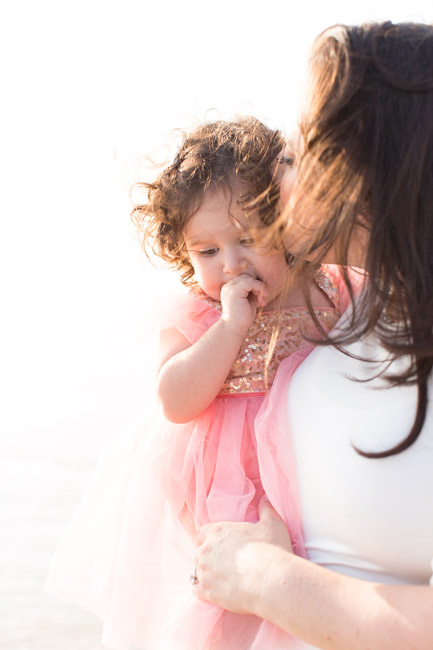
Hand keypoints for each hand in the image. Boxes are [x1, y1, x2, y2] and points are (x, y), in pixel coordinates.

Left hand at [193, 498, 292, 614]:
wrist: (270, 581)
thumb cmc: (271, 550)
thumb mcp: (272, 524)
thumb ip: (266, 509)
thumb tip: (265, 499)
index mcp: (217, 531)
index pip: (202, 533)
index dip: (210, 539)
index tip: (221, 545)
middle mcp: (206, 550)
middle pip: (200, 552)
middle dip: (210, 556)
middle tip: (225, 563)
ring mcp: (204, 571)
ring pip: (198, 571)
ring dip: (207, 573)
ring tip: (222, 578)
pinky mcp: (207, 592)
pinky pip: (197, 590)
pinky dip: (204, 591)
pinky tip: (215, 592)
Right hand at [220, 273, 267, 335]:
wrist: (234, 328)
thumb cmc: (242, 317)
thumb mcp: (249, 300)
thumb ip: (252, 291)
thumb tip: (261, 282)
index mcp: (229, 288)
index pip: (245, 278)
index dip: (255, 286)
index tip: (260, 298)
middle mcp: (228, 286)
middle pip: (247, 277)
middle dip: (258, 286)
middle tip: (262, 299)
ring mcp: (230, 287)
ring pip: (249, 278)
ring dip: (259, 288)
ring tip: (262, 300)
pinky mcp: (234, 291)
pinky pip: (250, 282)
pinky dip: (258, 289)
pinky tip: (260, 301)